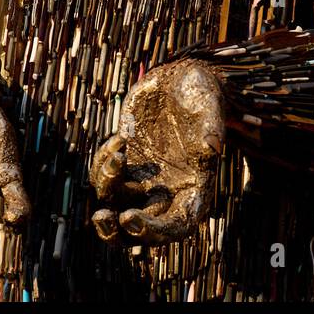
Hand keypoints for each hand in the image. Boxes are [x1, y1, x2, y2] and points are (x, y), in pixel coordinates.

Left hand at [91, 59, 224, 246]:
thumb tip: (212, 147)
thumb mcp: (210, 104)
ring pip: (115, 203)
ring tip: (115, 154)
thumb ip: (212, 126)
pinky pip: (104, 175)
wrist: (180, 81)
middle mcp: (166, 191)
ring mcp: (142, 178)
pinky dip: (103, 163)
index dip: (153, 231)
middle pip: (140, 228)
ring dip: (106, 189)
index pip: (176, 226)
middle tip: (101, 218)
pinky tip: (118, 139)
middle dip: (117, 232)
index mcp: (193, 189)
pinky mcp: (125, 161)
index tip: (129, 217)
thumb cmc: (201, 94)